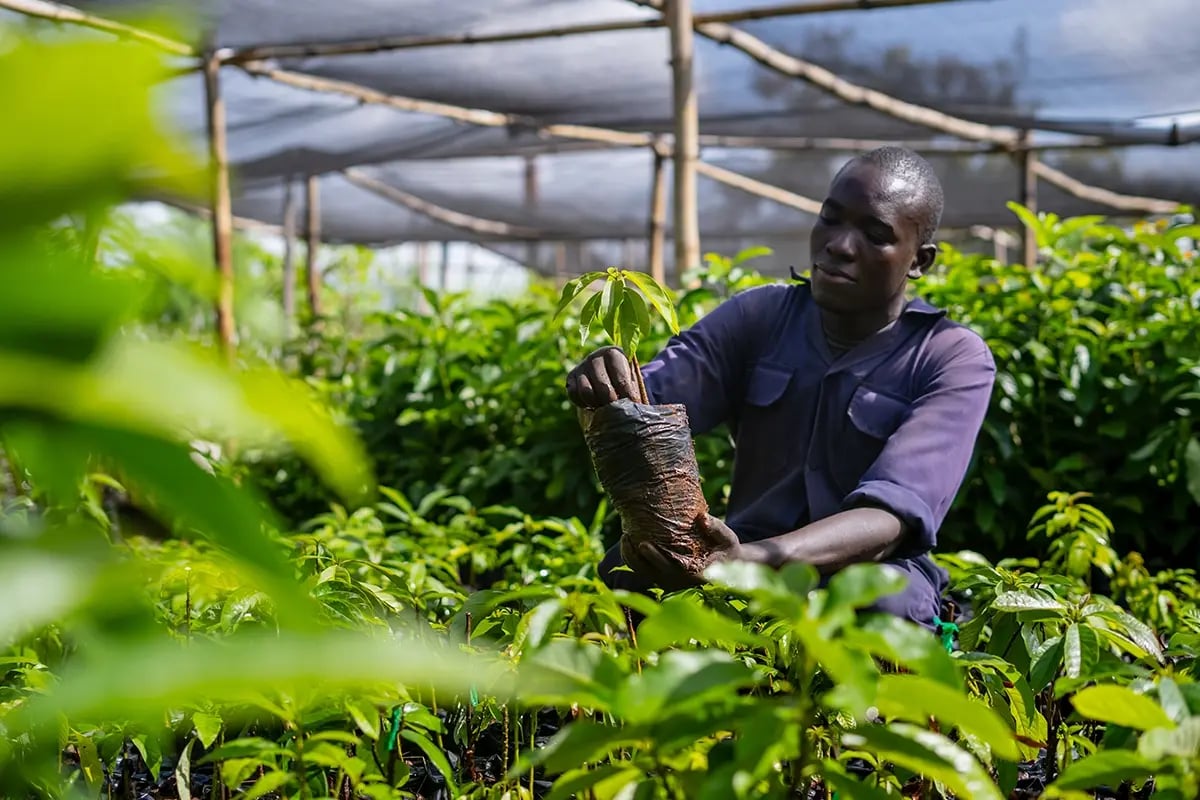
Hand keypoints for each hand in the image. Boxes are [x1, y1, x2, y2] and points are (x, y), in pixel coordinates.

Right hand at [566, 346, 638, 407]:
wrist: (605, 372)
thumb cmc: (622, 377)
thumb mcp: (631, 379)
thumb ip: (633, 390)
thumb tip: (637, 407)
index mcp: (614, 354)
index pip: (621, 379)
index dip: (628, 396)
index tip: (633, 406)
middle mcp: (595, 357)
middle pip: (603, 387)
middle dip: (612, 404)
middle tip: (618, 413)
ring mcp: (581, 366)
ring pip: (586, 392)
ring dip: (597, 404)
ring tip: (606, 409)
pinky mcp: (570, 377)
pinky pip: (574, 395)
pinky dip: (583, 403)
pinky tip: (593, 404)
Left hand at [628, 514, 744, 591]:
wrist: (727, 566)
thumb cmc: (727, 549)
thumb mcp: (728, 538)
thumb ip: (717, 529)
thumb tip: (702, 517)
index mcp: (696, 575)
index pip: (672, 569)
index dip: (655, 558)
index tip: (643, 543)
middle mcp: (680, 583)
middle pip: (652, 572)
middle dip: (637, 556)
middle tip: (626, 536)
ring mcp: (669, 584)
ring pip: (644, 574)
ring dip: (630, 558)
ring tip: (624, 537)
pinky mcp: (662, 580)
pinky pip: (642, 572)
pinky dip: (631, 560)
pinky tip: (626, 543)